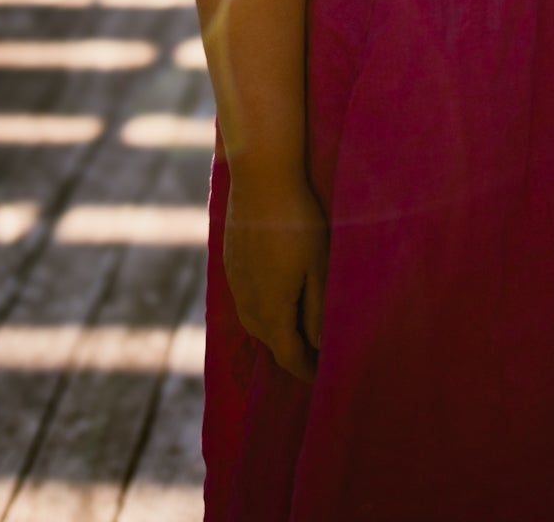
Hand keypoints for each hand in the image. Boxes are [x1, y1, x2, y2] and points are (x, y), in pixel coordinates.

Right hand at [223, 168, 328, 382]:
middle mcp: (246, 304)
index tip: (324, 377)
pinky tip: (276, 293)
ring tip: (298, 328)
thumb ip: (317, 312)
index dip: (308, 370)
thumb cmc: (298, 222)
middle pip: (271, 342)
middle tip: (316, 355)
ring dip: (276, 329)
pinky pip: (246, 298)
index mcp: (270, 312)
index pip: (290, 356)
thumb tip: (318, 347)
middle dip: (292, 352)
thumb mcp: (318, 267)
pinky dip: (263, 306)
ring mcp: (234, 282)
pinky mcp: (230, 262)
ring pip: (255, 320)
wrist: (260, 177)